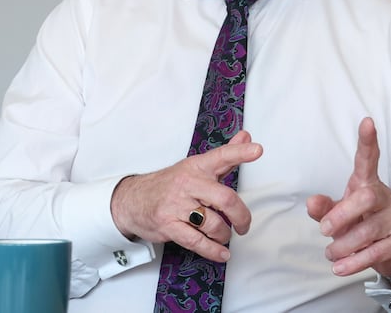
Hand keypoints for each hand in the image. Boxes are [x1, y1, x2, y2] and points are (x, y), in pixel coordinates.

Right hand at [110, 130, 262, 262]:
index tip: (258, 150)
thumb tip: (247, 137)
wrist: (133, 199)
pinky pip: (196, 241)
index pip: (222, 155)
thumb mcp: (197, 165)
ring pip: (213, 223)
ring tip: (225, 235)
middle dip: (241, 216)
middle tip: (244, 225)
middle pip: (224, 198)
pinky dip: (213, 250)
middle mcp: (189, 183)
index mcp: (198, 166)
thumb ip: (225, 154)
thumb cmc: (172, 183)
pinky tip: (221, 253)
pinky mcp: (169, 225)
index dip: (240, 153)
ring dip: (224, 234)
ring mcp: (178, 205)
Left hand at [306, 117, 390, 280]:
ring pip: (369, 229)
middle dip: (343, 214)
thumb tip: (310, 202)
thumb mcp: (341, 213)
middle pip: (366, 197)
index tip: (367, 121)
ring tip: (331, 253)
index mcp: (367, 183)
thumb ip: (325, 207)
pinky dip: (354, 262)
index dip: (368, 141)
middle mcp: (384, 196)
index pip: (369, 158)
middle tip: (324, 230)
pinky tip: (340, 267)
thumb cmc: (361, 222)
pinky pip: (376, 252)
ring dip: (344, 245)